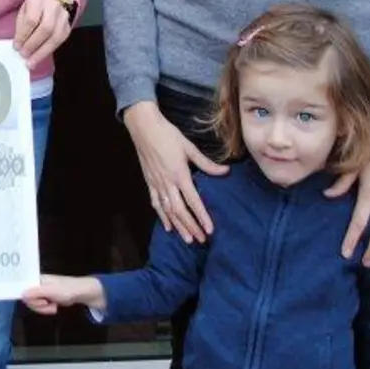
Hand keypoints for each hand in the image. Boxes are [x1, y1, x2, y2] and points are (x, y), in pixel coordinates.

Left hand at [14, 0, 71, 68]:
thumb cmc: (36, 5)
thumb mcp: (25, 9)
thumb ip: (22, 25)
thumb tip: (19, 44)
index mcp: (38, 0)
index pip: (32, 20)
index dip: (23, 35)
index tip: (16, 46)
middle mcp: (54, 7)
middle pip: (46, 29)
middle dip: (33, 44)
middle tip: (23, 54)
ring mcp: (63, 17)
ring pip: (55, 37)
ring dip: (42, 52)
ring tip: (31, 62)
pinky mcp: (68, 27)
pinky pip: (60, 42)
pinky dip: (49, 51)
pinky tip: (40, 57)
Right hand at [22, 274, 104, 315]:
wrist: (80, 293)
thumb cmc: (66, 289)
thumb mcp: (51, 291)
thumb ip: (36, 292)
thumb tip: (22, 295)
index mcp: (37, 279)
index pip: (24, 288)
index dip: (28, 297)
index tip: (37, 301)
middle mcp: (37, 285)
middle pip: (28, 299)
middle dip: (38, 305)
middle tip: (47, 304)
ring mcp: (42, 292)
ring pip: (34, 304)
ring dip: (43, 309)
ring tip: (53, 307)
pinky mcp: (46, 299)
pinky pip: (40, 307)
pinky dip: (46, 309)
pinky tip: (54, 307)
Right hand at [122, 102, 228, 244]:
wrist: (144, 128)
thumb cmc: (168, 135)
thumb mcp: (189, 147)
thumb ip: (207, 163)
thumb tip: (226, 171)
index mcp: (179, 174)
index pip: (193, 200)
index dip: (201, 217)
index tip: (209, 230)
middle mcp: (167, 182)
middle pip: (180, 210)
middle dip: (191, 227)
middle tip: (201, 240)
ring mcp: (156, 183)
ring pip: (167, 210)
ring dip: (178, 226)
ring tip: (187, 239)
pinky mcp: (149, 182)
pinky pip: (155, 203)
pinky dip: (162, 216)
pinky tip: (167, 227)